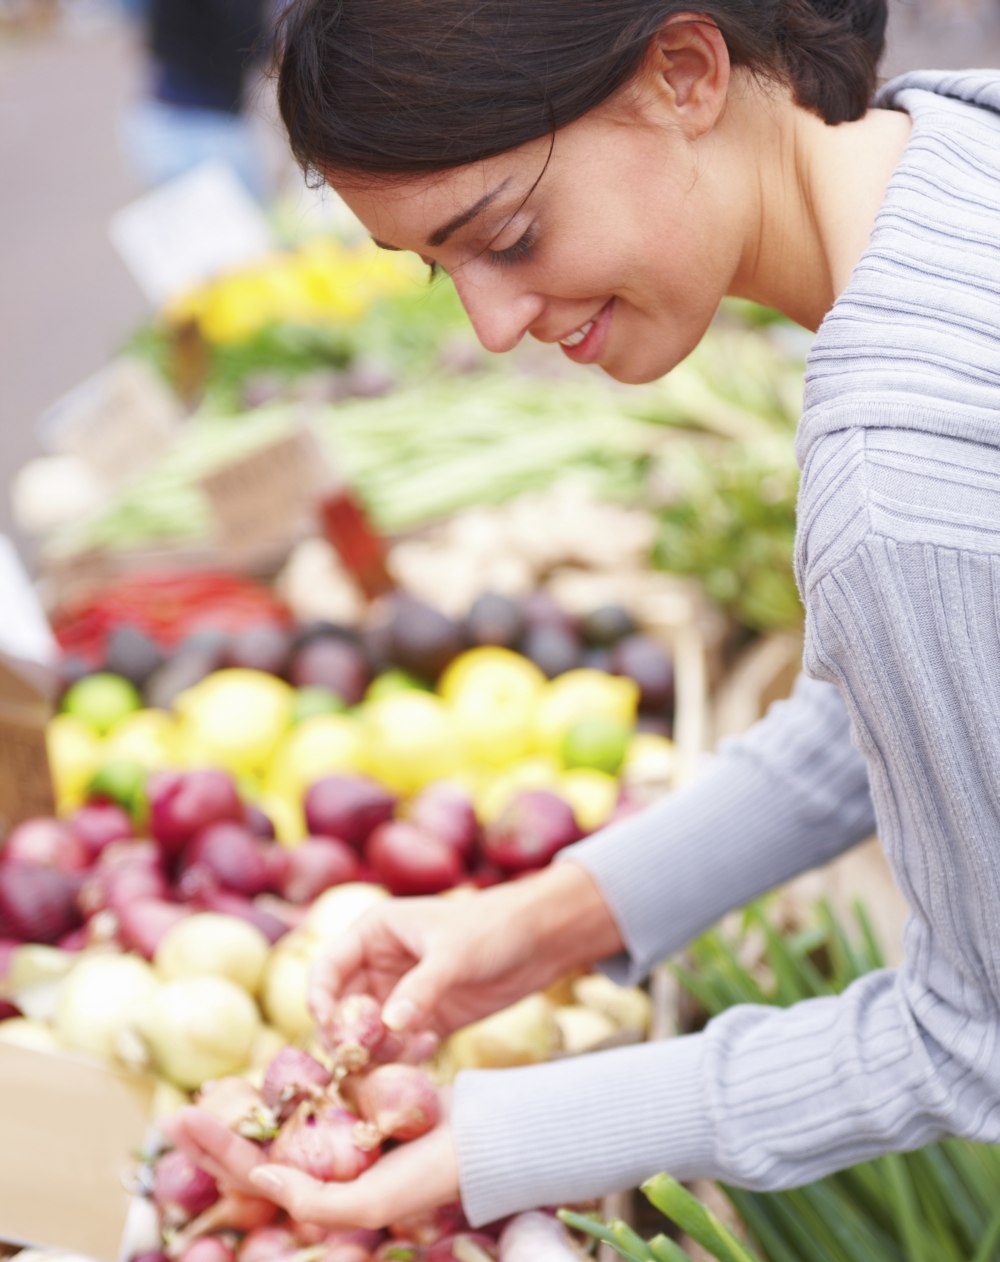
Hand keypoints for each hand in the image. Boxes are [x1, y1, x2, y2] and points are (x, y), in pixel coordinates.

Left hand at [161, 1090, 457, 1231]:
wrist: (478, 1137)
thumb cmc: (429, 1176)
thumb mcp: (372, 1203)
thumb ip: (316, 1200)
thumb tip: (260, 1179)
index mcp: (320, 1196)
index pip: (254, 1175)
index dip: (214, 1151)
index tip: (181, 1121)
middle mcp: (323, 1170)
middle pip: (255, 1154)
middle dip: (213, 1136)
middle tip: (175, 1113)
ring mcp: (337, 1139)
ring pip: (278, 1125)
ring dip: (244, 1111)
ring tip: (210, 1094)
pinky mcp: (355, 1108)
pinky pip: (311, 1098)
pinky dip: (284, 1090)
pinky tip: (262, 1078)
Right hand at [309, 860, 623, 1039]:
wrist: (540, 940)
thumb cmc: (493, 929)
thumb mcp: (454, 955)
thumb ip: (421, 989)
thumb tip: (388, 1027)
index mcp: (374, 932)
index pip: (328, 969)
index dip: (319, 999)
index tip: (328, 1030)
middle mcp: (380, 964)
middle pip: (343, 1008)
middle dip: (347, 1036)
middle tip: (359, 1060)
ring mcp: (402, 994)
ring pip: (368, 1033)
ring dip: (374, 1052)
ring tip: (396, 1058)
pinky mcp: (426, 1020)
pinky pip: (399, 1048)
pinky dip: (402, 1057)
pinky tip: (427, 1049)